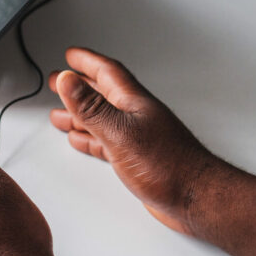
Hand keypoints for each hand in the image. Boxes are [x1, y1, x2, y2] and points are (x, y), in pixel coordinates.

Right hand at [47, 47, 221, 234]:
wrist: (196, 200)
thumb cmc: (169, 165)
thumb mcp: (120, 132)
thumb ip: (91, 106)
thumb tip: (67, 80)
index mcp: (133, 102)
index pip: (107, 72)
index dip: (87, 61)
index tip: (71, 55)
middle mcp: (135, 116)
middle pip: (102, 94)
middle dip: (78, 86)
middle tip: (59, 80)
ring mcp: (137, 137)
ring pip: (101, 119)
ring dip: (79, 114)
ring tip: (60, 112)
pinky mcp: (136, 158)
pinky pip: (105, 141)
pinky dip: (89, 138)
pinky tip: (82, 140)